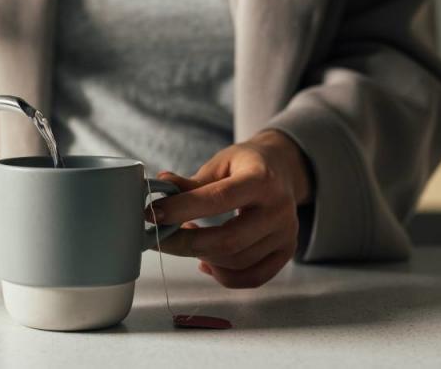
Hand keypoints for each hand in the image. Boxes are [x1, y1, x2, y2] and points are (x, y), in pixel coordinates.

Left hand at [147, 130, 312, 288]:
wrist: (282, 169)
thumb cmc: (246, 164)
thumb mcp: (220, 163)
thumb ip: (192, 181)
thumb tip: (161, 185)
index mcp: (261, 179)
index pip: (218, 199)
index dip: (182, 209)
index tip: (153, 214)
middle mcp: (279, 209)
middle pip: (228, 241)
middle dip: (185, 243)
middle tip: (159, 236)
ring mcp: (286, 234)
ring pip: (236, 263)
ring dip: (201, 256)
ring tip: (186, 237)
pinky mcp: (286, 252)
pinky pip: (252, 278)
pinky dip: (223, 275)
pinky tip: (206, 261)